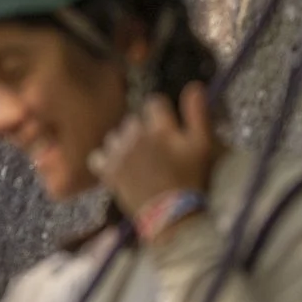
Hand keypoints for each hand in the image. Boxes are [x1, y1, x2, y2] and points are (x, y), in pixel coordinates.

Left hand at [88, 82, 219, 216]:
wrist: (171, 216)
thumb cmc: (191, 179)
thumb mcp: (203, 145)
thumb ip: (198, 113)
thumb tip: (194, 85)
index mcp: (158, 127)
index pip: (154, 103)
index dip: (161, 115)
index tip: (168, 130)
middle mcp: (135, 135)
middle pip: (133, 120)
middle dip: (143, 130)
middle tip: (155, 151)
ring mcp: (118, 153)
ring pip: (116, 136)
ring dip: (125, 144)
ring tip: (138, 161)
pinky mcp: (107, 171)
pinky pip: (99, 155)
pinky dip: (107, 160)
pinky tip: (119, 169)